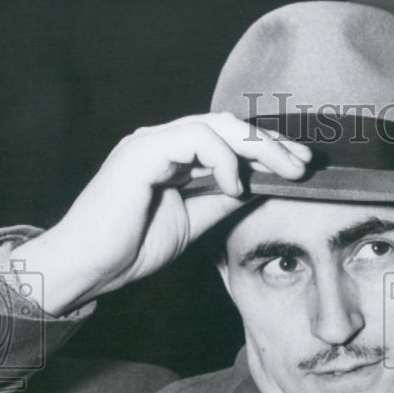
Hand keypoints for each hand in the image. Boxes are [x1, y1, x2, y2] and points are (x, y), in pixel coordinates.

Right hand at [16, 112, 311, 314]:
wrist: (88, 267)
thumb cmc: (131, 247)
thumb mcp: (194, 222)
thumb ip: (223, 199)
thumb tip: (261, 185)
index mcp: (174, 156)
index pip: (229, 140)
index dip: (268, 150)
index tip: (302, 167)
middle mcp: (162, 142)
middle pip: (229, 126)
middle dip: (272, 143)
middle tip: (305, 164)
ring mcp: (150, 143)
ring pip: (216, 125)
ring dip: (258, 147)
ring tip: (285, 172)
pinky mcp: (141, 152)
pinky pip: (194, 139)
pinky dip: (223, 159)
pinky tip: (236, 184)